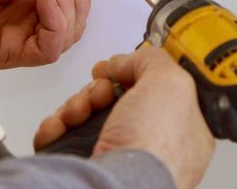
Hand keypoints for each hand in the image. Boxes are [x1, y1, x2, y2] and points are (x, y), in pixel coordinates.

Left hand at [0, 0, 90, 68]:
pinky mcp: (9, 54)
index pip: (66, 4)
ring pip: (65, 38)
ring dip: (68, 8)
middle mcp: (24, 26)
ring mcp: (18, 41)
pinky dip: (55, 25)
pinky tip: (46, 1)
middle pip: (72, 24)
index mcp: (23, 4)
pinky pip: (47, 49)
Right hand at [33, 47, 214, 188]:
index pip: (154, 90)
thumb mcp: (171, 82)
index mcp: (181, 129)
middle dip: (98, 88)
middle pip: (114, 99)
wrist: (116, 188)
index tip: (120, 66)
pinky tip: (59, 125)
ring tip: (78, 112)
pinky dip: (55, 126)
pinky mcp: (84, 165)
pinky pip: (62, 136)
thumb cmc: (154, 149)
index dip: (133, 73)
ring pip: (86, 115)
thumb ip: (153, 60)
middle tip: (100, 92)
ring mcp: (115, 157)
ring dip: (75, 104)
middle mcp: (148, 145)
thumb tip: (127, 61)